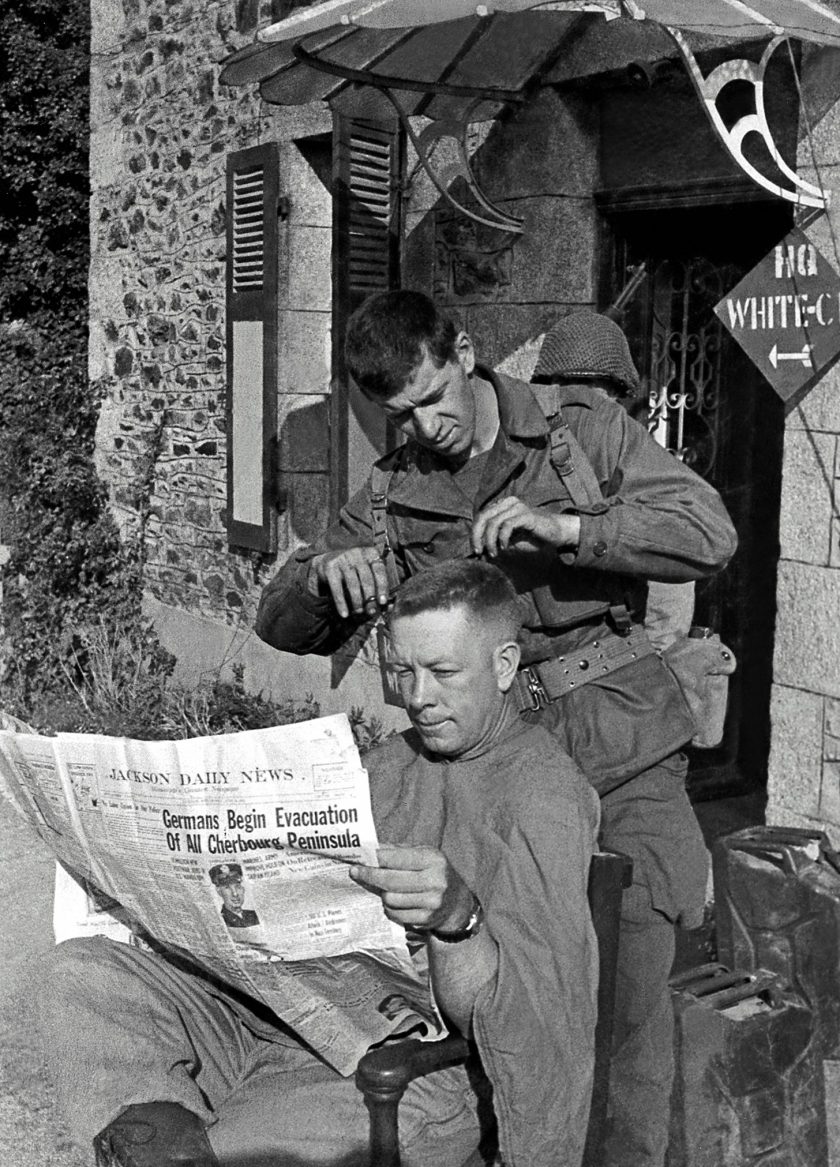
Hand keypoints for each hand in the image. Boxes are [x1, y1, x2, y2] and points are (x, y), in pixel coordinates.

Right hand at [308, 546, 390, 618]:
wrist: (327, 560)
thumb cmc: (353, 569)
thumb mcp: (366, 572)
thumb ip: (377, 585)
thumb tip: (387, 606)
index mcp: (370, 553)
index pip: (380, 570)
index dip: (382, 587)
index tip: (383, 602)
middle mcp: (357, 553)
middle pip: (367, 579)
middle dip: (370, 598)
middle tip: (371, 611)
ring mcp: (343, 559)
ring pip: (353, 584)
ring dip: (357, 601)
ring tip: (359, 612)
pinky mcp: (330, 567)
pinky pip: (337, 588)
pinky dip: (341, 603)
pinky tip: (344, 613)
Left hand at [349, 844, 473, 932]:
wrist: (457, 903)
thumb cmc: (434, 872)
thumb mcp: (423, 854)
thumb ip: (398, 851)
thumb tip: (371, 849)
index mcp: (433, 859)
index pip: (397, 858)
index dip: (375, 859)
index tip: (359, 859)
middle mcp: (435, 880)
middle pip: (390, 880)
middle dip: (369, 876)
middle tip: (354, 872)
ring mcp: (431, 902)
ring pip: (390, 899)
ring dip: (382, 894)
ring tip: (384, 888)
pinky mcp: (426, 919)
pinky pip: (395, 914)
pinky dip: (389, 908)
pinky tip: (393, 903)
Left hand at [471, 496, 580, 557]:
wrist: (556, 534)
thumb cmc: (532, 537)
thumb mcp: (509, 541)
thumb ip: (494, 543)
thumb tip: (478, 553)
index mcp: (502, 506)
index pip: (481, 517)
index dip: (474, 534)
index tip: (476, 550)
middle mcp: (508, 503)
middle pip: (483, 517)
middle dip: (477, 536)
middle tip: (478, 551)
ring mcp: (517, 507)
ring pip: (493, 522)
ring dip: (490, 541)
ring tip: (494, 553)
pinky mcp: (526, 515)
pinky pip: (507, 525)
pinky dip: (502, 538)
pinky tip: (505, 548)